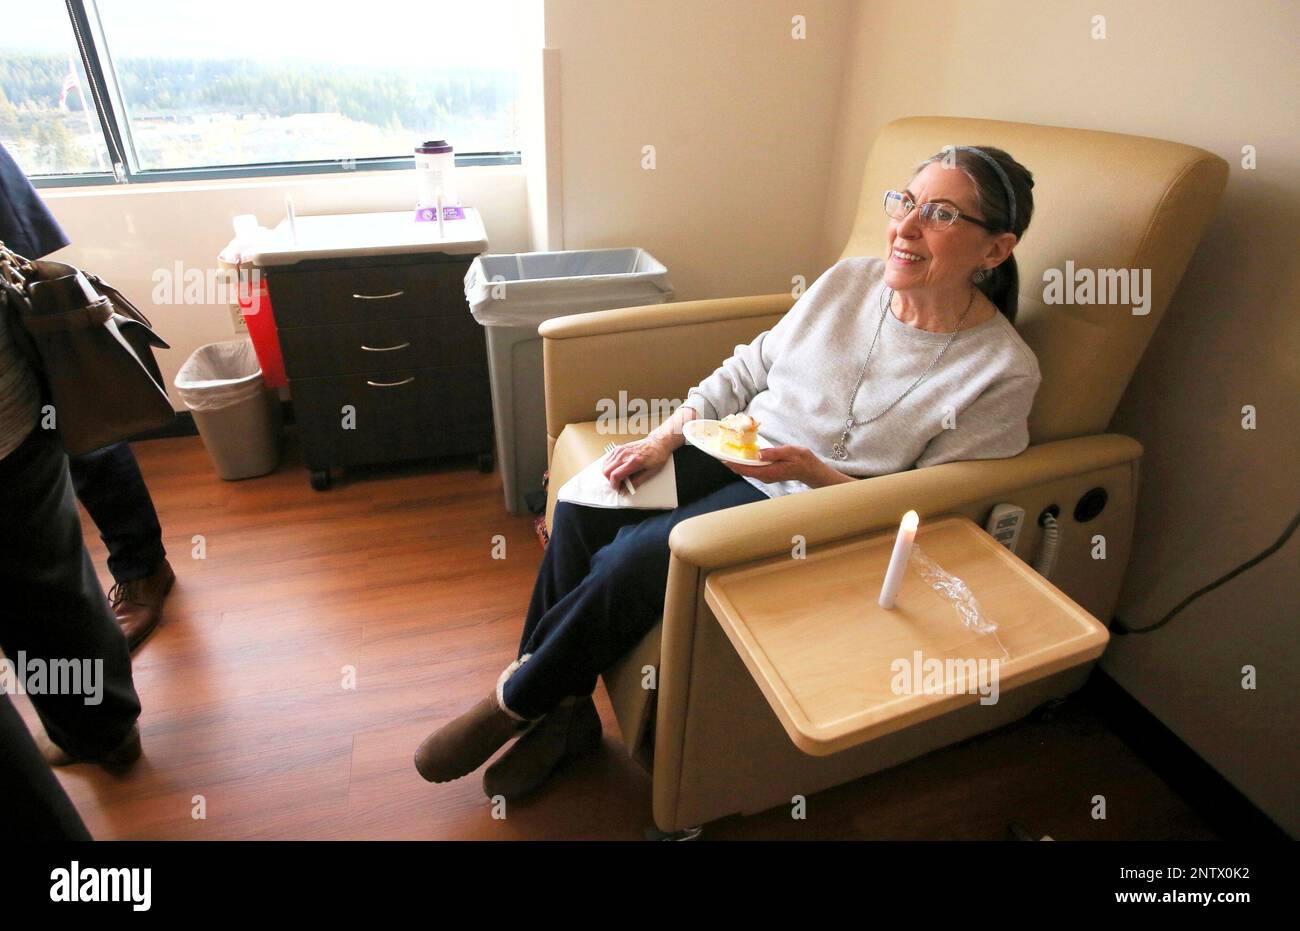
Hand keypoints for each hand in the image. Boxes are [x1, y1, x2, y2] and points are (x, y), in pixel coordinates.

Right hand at [603, 436, 671, 491]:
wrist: (657, 443)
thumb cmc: (657, 456)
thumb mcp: (650, 472)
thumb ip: (636, 482)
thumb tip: (626, 489)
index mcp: (634, 461)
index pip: (615, 475)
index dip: (615, 485)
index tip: (618, 489)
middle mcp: (624, 454)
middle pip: (606, 470)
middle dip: (611, 480)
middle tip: (619, 484)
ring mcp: (620, 450)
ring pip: (605, 465)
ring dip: (609, 473)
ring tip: (619, 476)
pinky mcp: (619, 448)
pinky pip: (608, 459)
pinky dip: (610, 467)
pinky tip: (618, 469)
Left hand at [722, 444, 836, 485]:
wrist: (810, 470)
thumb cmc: (801, 460)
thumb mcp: (789, 452)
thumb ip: (773, 453)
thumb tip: (758, 454)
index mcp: (769, 471)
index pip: (746, 469)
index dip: (733, 464)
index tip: (723, 459)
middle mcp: (765, 476)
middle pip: (744, 470)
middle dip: (732, 463)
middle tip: (721, 453)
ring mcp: (766, 476)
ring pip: (747, 470)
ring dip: (738, 463)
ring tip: (728, 453)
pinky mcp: (768, 473)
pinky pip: (753, 469)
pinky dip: (746, 463)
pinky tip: (742, 456)